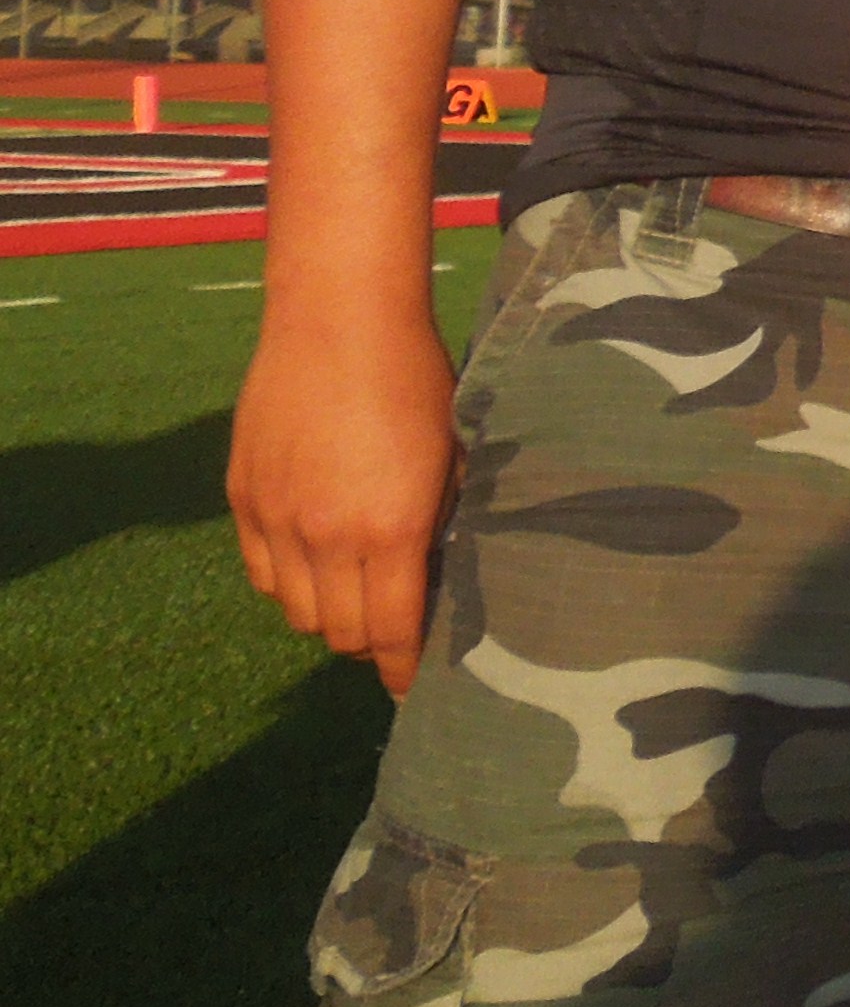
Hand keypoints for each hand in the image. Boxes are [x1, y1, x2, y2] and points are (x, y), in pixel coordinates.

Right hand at [228, 304, 459, 693]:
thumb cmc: (416, 380)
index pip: (393, 631)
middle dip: (371, 644)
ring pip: (296, 612)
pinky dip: (286, 584)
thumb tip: (437, 580)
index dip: (405, 668)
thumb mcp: (450, 457)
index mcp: (391, 529)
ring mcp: (277, 519)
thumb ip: (438, 525)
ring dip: (327, 616)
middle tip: (392, 630)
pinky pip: (261, 574)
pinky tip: (312, 566)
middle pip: (341, 633)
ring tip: (353, 596)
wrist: (339, 320)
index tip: (416, 685)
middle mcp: (327, 536)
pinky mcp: (242, 498)